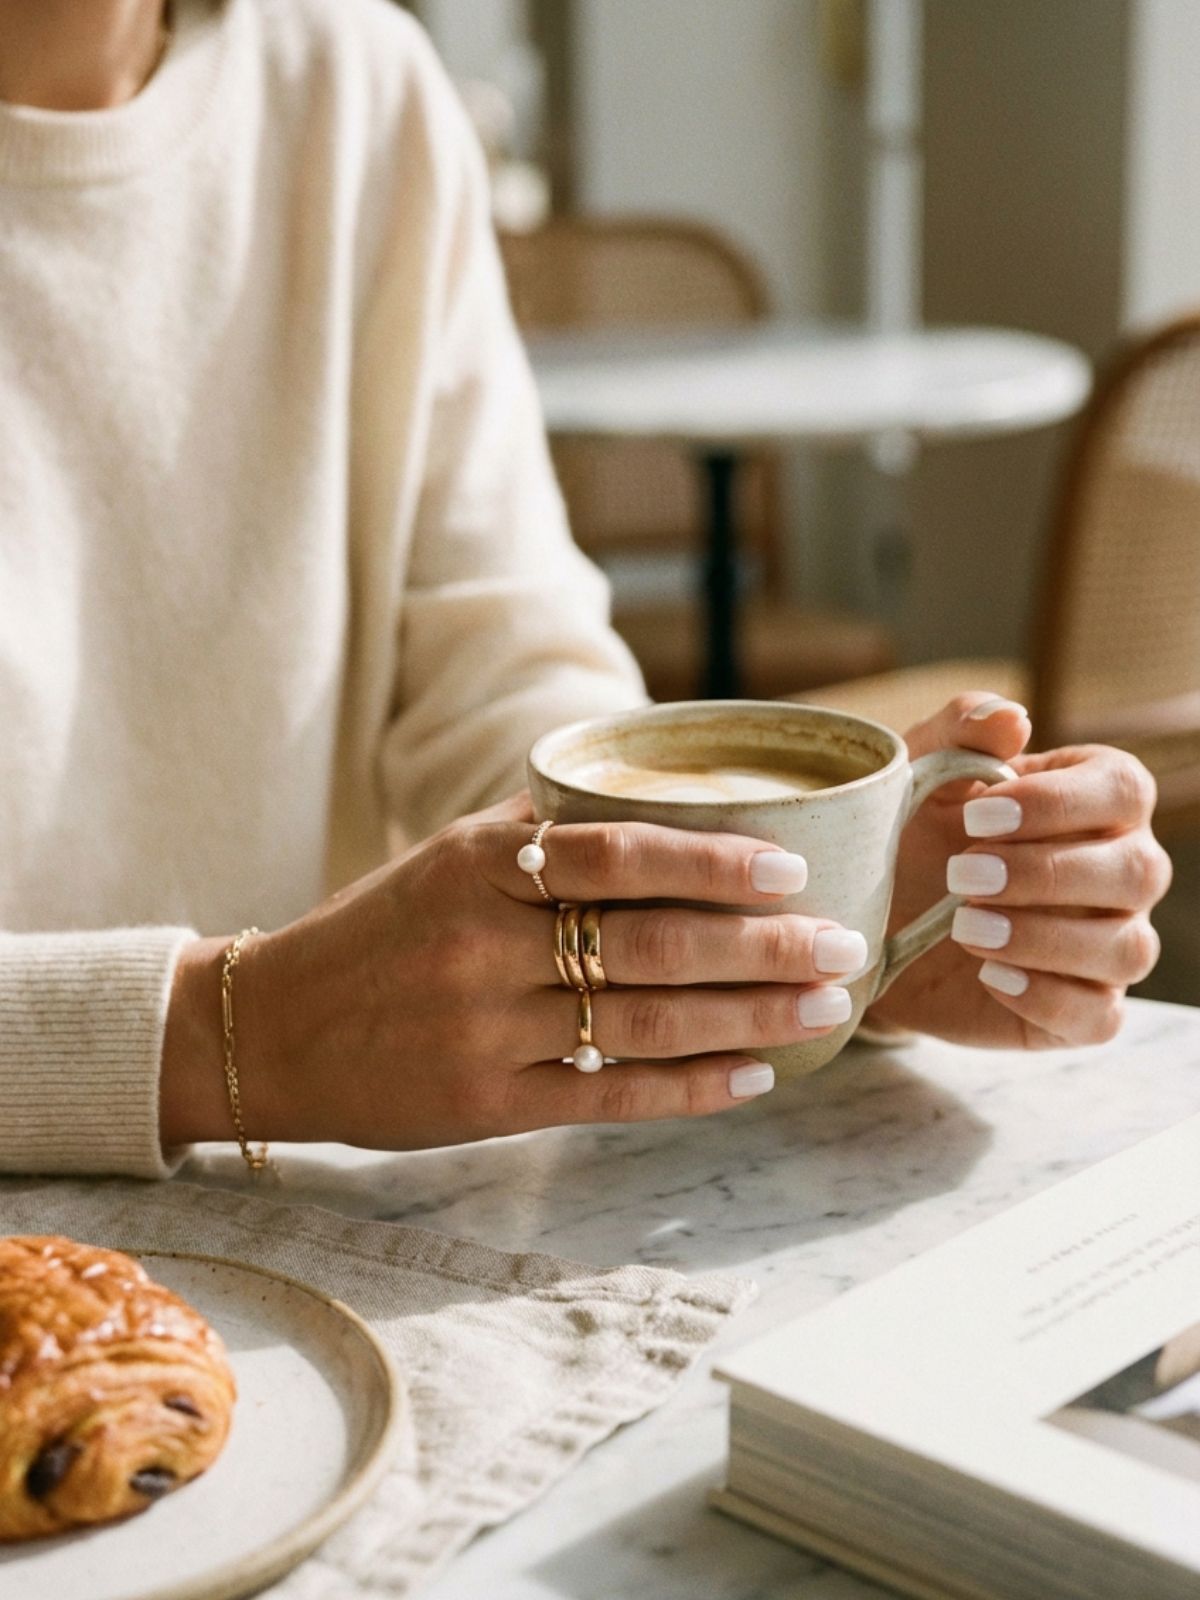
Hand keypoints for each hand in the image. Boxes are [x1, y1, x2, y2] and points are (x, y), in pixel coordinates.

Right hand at [161, 798, 870, 1149]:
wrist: (275, 1028)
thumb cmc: (382, 931)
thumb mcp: (447, 857)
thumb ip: (543, 832)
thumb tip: (664, 802)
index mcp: (480, 867)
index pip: (615, 854)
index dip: (710, 862)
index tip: (789, 867)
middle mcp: (484, 945)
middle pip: (650, 946)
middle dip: (761, 947)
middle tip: (842, 944)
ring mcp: (487, 1031)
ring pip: (643, 1025)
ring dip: (747, 1018)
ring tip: (824, 1008)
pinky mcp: (487, 1104)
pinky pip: (609, 1096)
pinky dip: (689, 1088)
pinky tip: (753, 1076)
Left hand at [865, 695, 1171, 1046]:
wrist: (877, 922)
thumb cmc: (915, 834)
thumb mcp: (919, 775)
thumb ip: (959, 733)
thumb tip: (1009, 717)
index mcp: (1097, 798)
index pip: (1123, 789)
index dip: (1057, 804)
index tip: (977, 818)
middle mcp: (1122, 870)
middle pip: (1137, 871)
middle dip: (1046, 873)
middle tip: (961, 875)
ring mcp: (1109, 943)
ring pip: (1126, 947)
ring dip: (1045, 938)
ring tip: (965, 927)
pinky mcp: (1082, 1009)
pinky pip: (1100, 1016)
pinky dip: (1048, 998)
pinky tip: (990, 976)